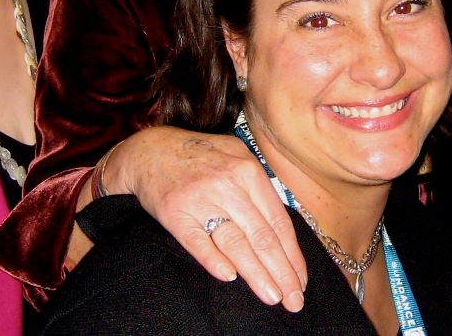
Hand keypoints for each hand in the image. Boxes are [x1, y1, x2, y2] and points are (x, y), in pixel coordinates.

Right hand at [107, 125, 306, 311]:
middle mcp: (227, 184)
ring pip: (235, 243)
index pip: (278, 221)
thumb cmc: (201, 157)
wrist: (150, 150)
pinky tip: (230, 277)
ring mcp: (200, 199)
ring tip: (272, 296)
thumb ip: (259, 190)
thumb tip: (283, 233)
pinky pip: (197, 242)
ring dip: (256, 274)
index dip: (292, 255)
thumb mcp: (236, 158)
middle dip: (281, 272)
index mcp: (248, 171)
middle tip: (294, 300)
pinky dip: (214, 260)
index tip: (301, 280)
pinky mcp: (175, 212)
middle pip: (261, 236)